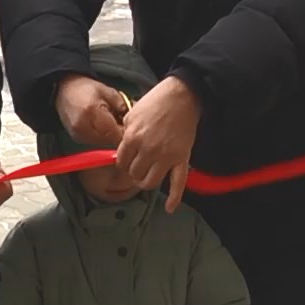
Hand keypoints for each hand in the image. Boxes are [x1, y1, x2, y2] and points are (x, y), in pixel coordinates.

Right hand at [55, 74, 127, 147]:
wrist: (64, 90)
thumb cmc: (87, 88)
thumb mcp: (109, 92)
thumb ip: (123, 106)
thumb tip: (135, 121)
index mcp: (92, 112)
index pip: (115, 133)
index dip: (126, 132)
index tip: (132, 126)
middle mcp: (83, 127)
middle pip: (110, 140)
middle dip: (119, 134)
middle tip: (123, 123)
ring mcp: (79, 135)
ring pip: (104, 143)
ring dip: (111, 136)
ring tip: (112, 122)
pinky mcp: (77, 138)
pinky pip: (96, 142)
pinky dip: (103, 136)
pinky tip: (103, 126)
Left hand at [118, 75, 201, 212]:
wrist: (182, 96)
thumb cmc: (156, 102)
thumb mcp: (132, 114)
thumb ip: (126, 134)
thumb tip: (123, 150)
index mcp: (132, 138)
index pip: (121, 162)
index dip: (123, 162)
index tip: (127, 160)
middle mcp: (148, 150)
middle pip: (134, 174)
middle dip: (134, 171)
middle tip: (137, 165)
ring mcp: (165, 156)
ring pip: (150, 182)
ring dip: (146, 181)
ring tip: (146, 176)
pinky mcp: (181, 159)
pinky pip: (178, 183)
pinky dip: (174, 198)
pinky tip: (169, 208)